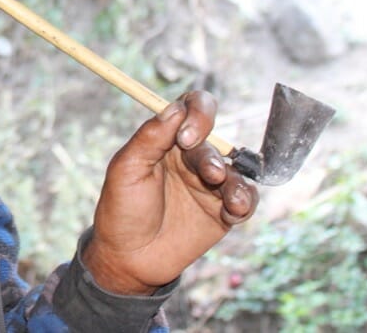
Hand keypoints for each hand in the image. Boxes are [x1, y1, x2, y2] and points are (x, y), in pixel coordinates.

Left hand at [81, 91, 258, 294]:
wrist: (128, 258)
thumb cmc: (121, 209)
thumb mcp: (126, 170)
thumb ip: (149, 138)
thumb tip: (175, 108)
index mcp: (166, 140)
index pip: (191, 109)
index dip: (198, 114)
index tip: (188, 137)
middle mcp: (190, 158)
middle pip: (215, 141)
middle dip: (212, 157)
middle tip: (209, 174)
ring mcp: (209, 185)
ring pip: (235, 170)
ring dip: (236, 181)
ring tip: (230, 199)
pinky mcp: (222, 211)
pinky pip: (245, 199)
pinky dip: (245, 202)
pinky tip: (232, 213)